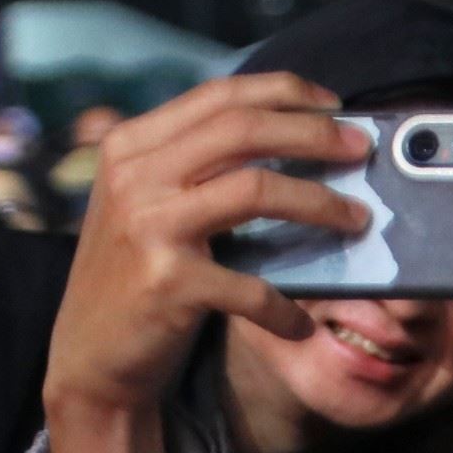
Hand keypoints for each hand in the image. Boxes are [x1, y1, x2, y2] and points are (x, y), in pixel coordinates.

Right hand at [41, 75, 369, 452]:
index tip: (335, 105)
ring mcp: (149, 226)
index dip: (285, 93)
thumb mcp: (149, 206)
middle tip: (361, 149)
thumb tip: (297, 141)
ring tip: (358, 219)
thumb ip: (198, 168)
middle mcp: (134, 176)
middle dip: (315, 134)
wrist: (90, 358)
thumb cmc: (137, 277)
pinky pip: (254, 285)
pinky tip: (299, 323)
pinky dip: (286, 309)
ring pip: (257, 188)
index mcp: (131, 145)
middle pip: (243, 128)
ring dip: (321, 203)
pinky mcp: (168, 283)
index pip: (219, 95)